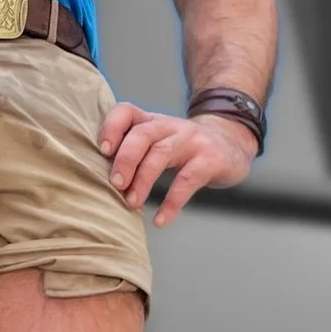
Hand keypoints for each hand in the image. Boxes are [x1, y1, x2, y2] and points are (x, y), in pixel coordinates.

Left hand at [100, 104, 256, 225]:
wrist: (232, 144)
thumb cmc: (183, 148)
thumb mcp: (158, 141)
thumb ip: (132, 152)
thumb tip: (98, 181)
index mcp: (151, 121)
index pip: (126, 111)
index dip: (112, 127)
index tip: (102, 150)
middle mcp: (169, 126)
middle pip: (142, 135)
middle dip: (124, 159)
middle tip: (114, 184)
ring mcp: (191, 140)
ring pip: (162, 154)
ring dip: (143, 180)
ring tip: (131, 203)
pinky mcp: (210, 159)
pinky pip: (188, 180)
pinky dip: (172, 202)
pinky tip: (161, 220)